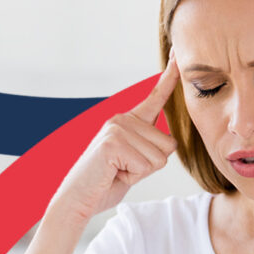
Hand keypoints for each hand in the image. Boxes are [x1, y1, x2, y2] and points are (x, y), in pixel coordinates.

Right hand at [49, 55, 179, 223]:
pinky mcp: (113, 142)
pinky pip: (145, 164)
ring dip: (141, 172)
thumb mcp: (134, 161)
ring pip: (159, 157)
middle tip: (123, 168)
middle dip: (151, 165)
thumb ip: (150, 148)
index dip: (169, 77)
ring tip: (117, 171)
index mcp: (128, 121)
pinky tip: (114, 173)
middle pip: (168, 144)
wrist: (76, 199)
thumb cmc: (106, 183)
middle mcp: (122, 119)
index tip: (177, 54)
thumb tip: (170, 142)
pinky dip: (133, 176)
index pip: (155, 97)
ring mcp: (117, 128)